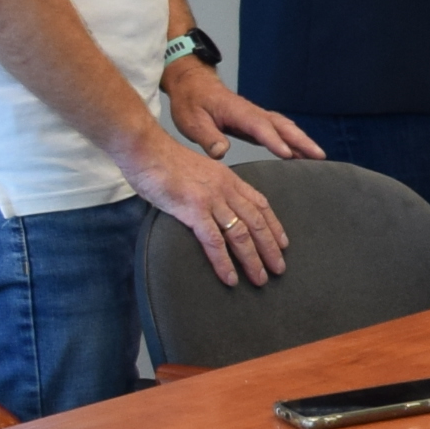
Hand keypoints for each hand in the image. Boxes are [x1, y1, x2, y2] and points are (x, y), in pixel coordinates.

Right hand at [139, 144, 290, 287]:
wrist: (146, 149)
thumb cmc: (166, 162)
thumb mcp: (200, 171)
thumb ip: (213, 188)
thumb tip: (218, 208)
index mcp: (229, 179)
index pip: (260, 204)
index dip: (274, 225)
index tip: (283, 244)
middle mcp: (225, 189)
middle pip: (256, 222)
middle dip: (270, 248)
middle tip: (279, 269)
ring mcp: (211, 199)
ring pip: (240, 234)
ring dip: (252, 259)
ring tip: (260, 279)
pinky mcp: (193, 209)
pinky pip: (214, 240)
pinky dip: (224, 262)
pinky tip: (230, 277)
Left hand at [166, 61, 323, 166]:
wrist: (192, 84)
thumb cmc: (191, 102)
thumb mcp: (191, 121)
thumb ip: (207, 136)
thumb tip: (221, 152)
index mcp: (237, 112)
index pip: (259, 127)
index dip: (274, 141)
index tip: (288, 154)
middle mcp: (251, 112)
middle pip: (281, 126)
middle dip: (301, 140)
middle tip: (319, 155)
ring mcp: (255, 116)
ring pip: (284, 126)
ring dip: (302, 139)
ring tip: (317, 155)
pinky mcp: (255, 121)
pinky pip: (279, 129)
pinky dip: (293, 138)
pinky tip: (300, 150)